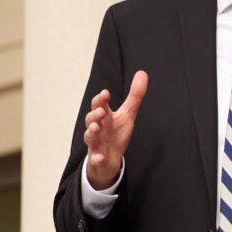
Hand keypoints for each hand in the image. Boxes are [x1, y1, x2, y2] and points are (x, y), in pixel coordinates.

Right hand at [82, 71, 146, 190]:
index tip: (106, 93)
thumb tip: (142, 73)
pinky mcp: (97, 158)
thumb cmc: (116, 133)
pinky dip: (97, 158)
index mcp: (104, 117)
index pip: (99, 105)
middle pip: (90, 119)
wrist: (110, 158)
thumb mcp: (128, 114)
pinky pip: (95, 159)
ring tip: (96, 128)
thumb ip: (135, 95)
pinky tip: (100, 157)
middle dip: (94, 115)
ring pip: (89, 137)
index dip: (100, 99)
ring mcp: (95, 143)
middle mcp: (97, 128)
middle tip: (102, 111)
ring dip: (91, 132)